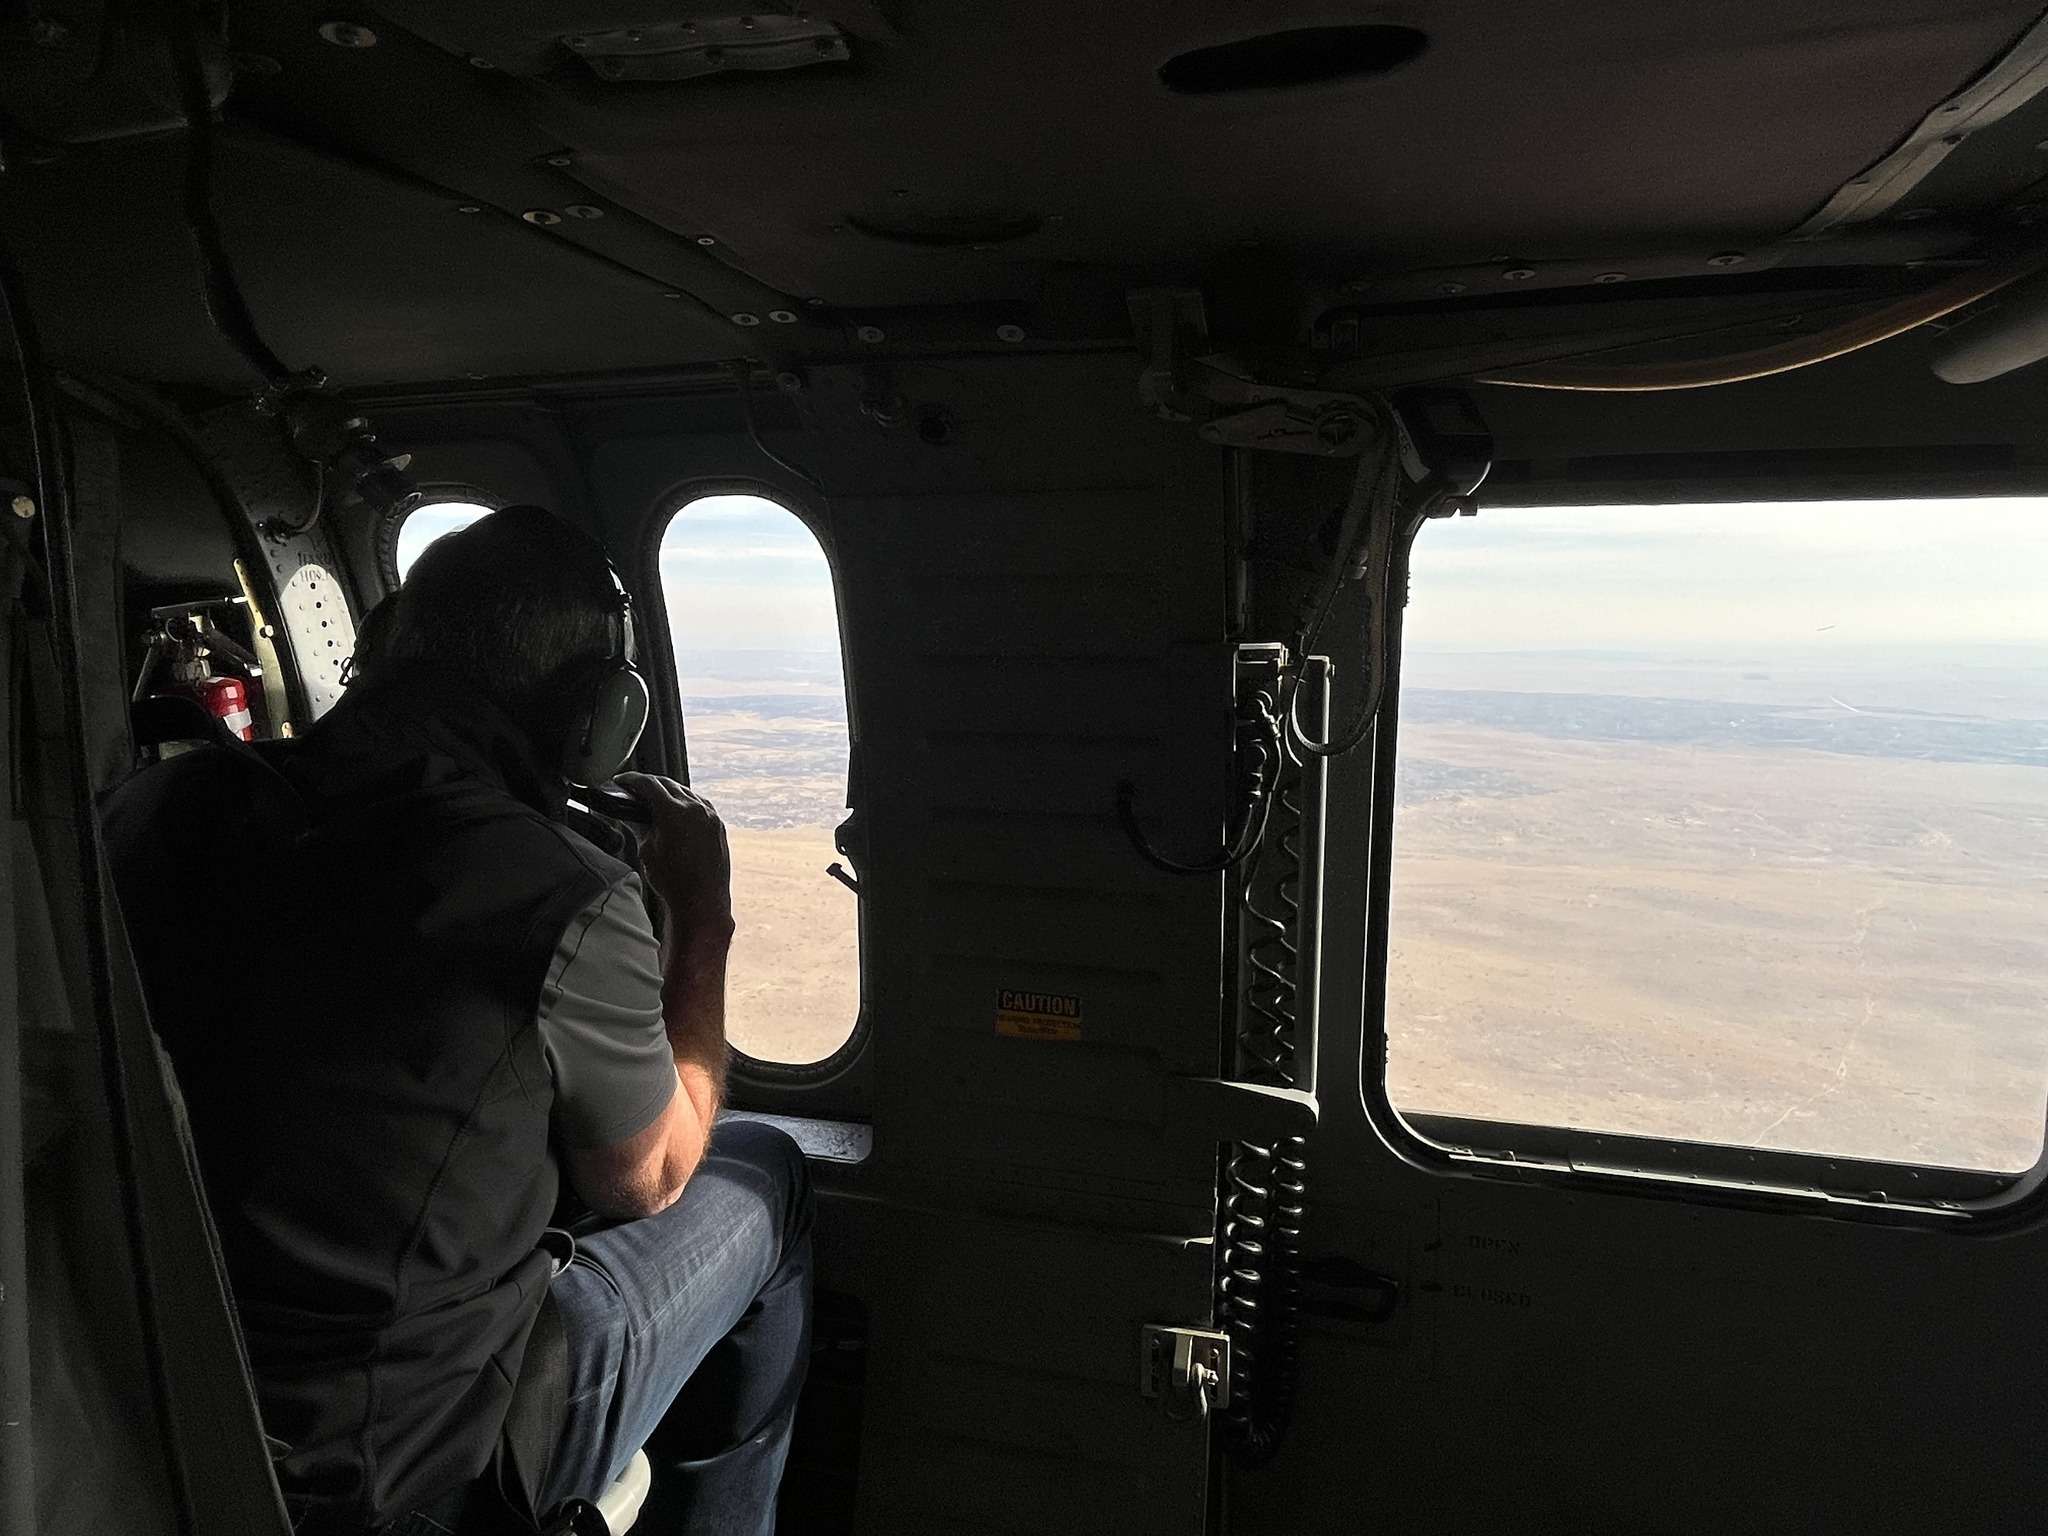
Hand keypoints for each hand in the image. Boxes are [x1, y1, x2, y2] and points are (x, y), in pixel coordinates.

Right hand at [616, 773, 733, 947]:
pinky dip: (685, 802)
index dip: (631, 780)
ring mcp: (710, 815)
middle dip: (649, 784)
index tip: (621, 781)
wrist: (702, 901)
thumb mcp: (647, 851)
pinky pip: (699, 804)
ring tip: (653, 799)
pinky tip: (676, 810)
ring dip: (668, 791)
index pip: (648, 784)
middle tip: (633, 789)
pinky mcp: (718, 824)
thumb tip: (630, 813)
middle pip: (667, 784)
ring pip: (685, 792)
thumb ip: (639, 825)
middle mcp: (695, 808)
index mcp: (674, 812)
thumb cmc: (672, 880)